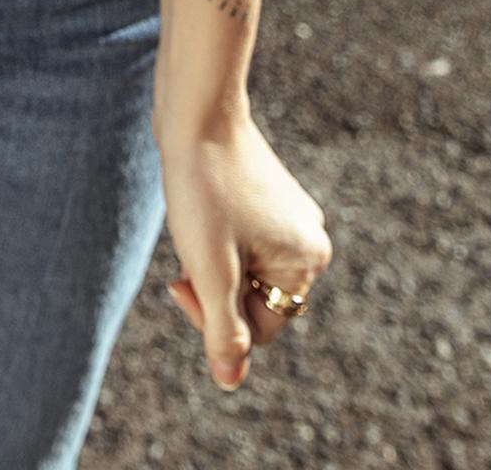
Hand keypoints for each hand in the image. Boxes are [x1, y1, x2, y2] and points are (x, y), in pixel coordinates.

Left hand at [155, 109, 331, 390]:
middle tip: (187, 254)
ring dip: (212, 262)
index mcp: (307, 262)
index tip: (181, 281)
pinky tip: (201, 208)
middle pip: (254, 299)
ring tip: (195, 224)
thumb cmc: (203, 186)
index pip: (260, 327)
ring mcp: (290, 217)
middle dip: (215, 287)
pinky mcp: (267, 198)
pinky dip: (215, 239)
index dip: (214, 316)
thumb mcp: (210, 269)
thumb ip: (222, 330)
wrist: (197, 109)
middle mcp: (309, 240)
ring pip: (243, 270)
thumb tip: (229, 380)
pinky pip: (240, 242)